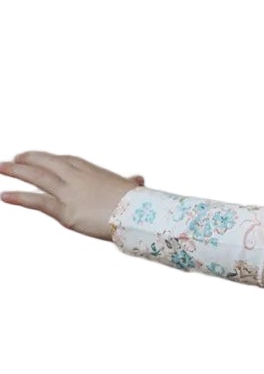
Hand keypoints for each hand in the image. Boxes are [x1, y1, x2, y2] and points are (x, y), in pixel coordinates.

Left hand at [0, 150, 146, 238]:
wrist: (140, 216)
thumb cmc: (140, 204)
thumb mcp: (132, 188)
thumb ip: (130, 183)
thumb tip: (138, 180)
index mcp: (91, 169)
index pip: (64, 160)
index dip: (47, 159)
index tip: (36, 158)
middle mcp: (76, 176)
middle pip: (45, 162)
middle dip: (27, 160)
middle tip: (12, 160)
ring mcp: (68, 192)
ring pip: (36, 177)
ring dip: (15, 171)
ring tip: (0, 168)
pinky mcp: (65, 211)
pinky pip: (36, 201)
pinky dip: (18, 197)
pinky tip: (4, 195)